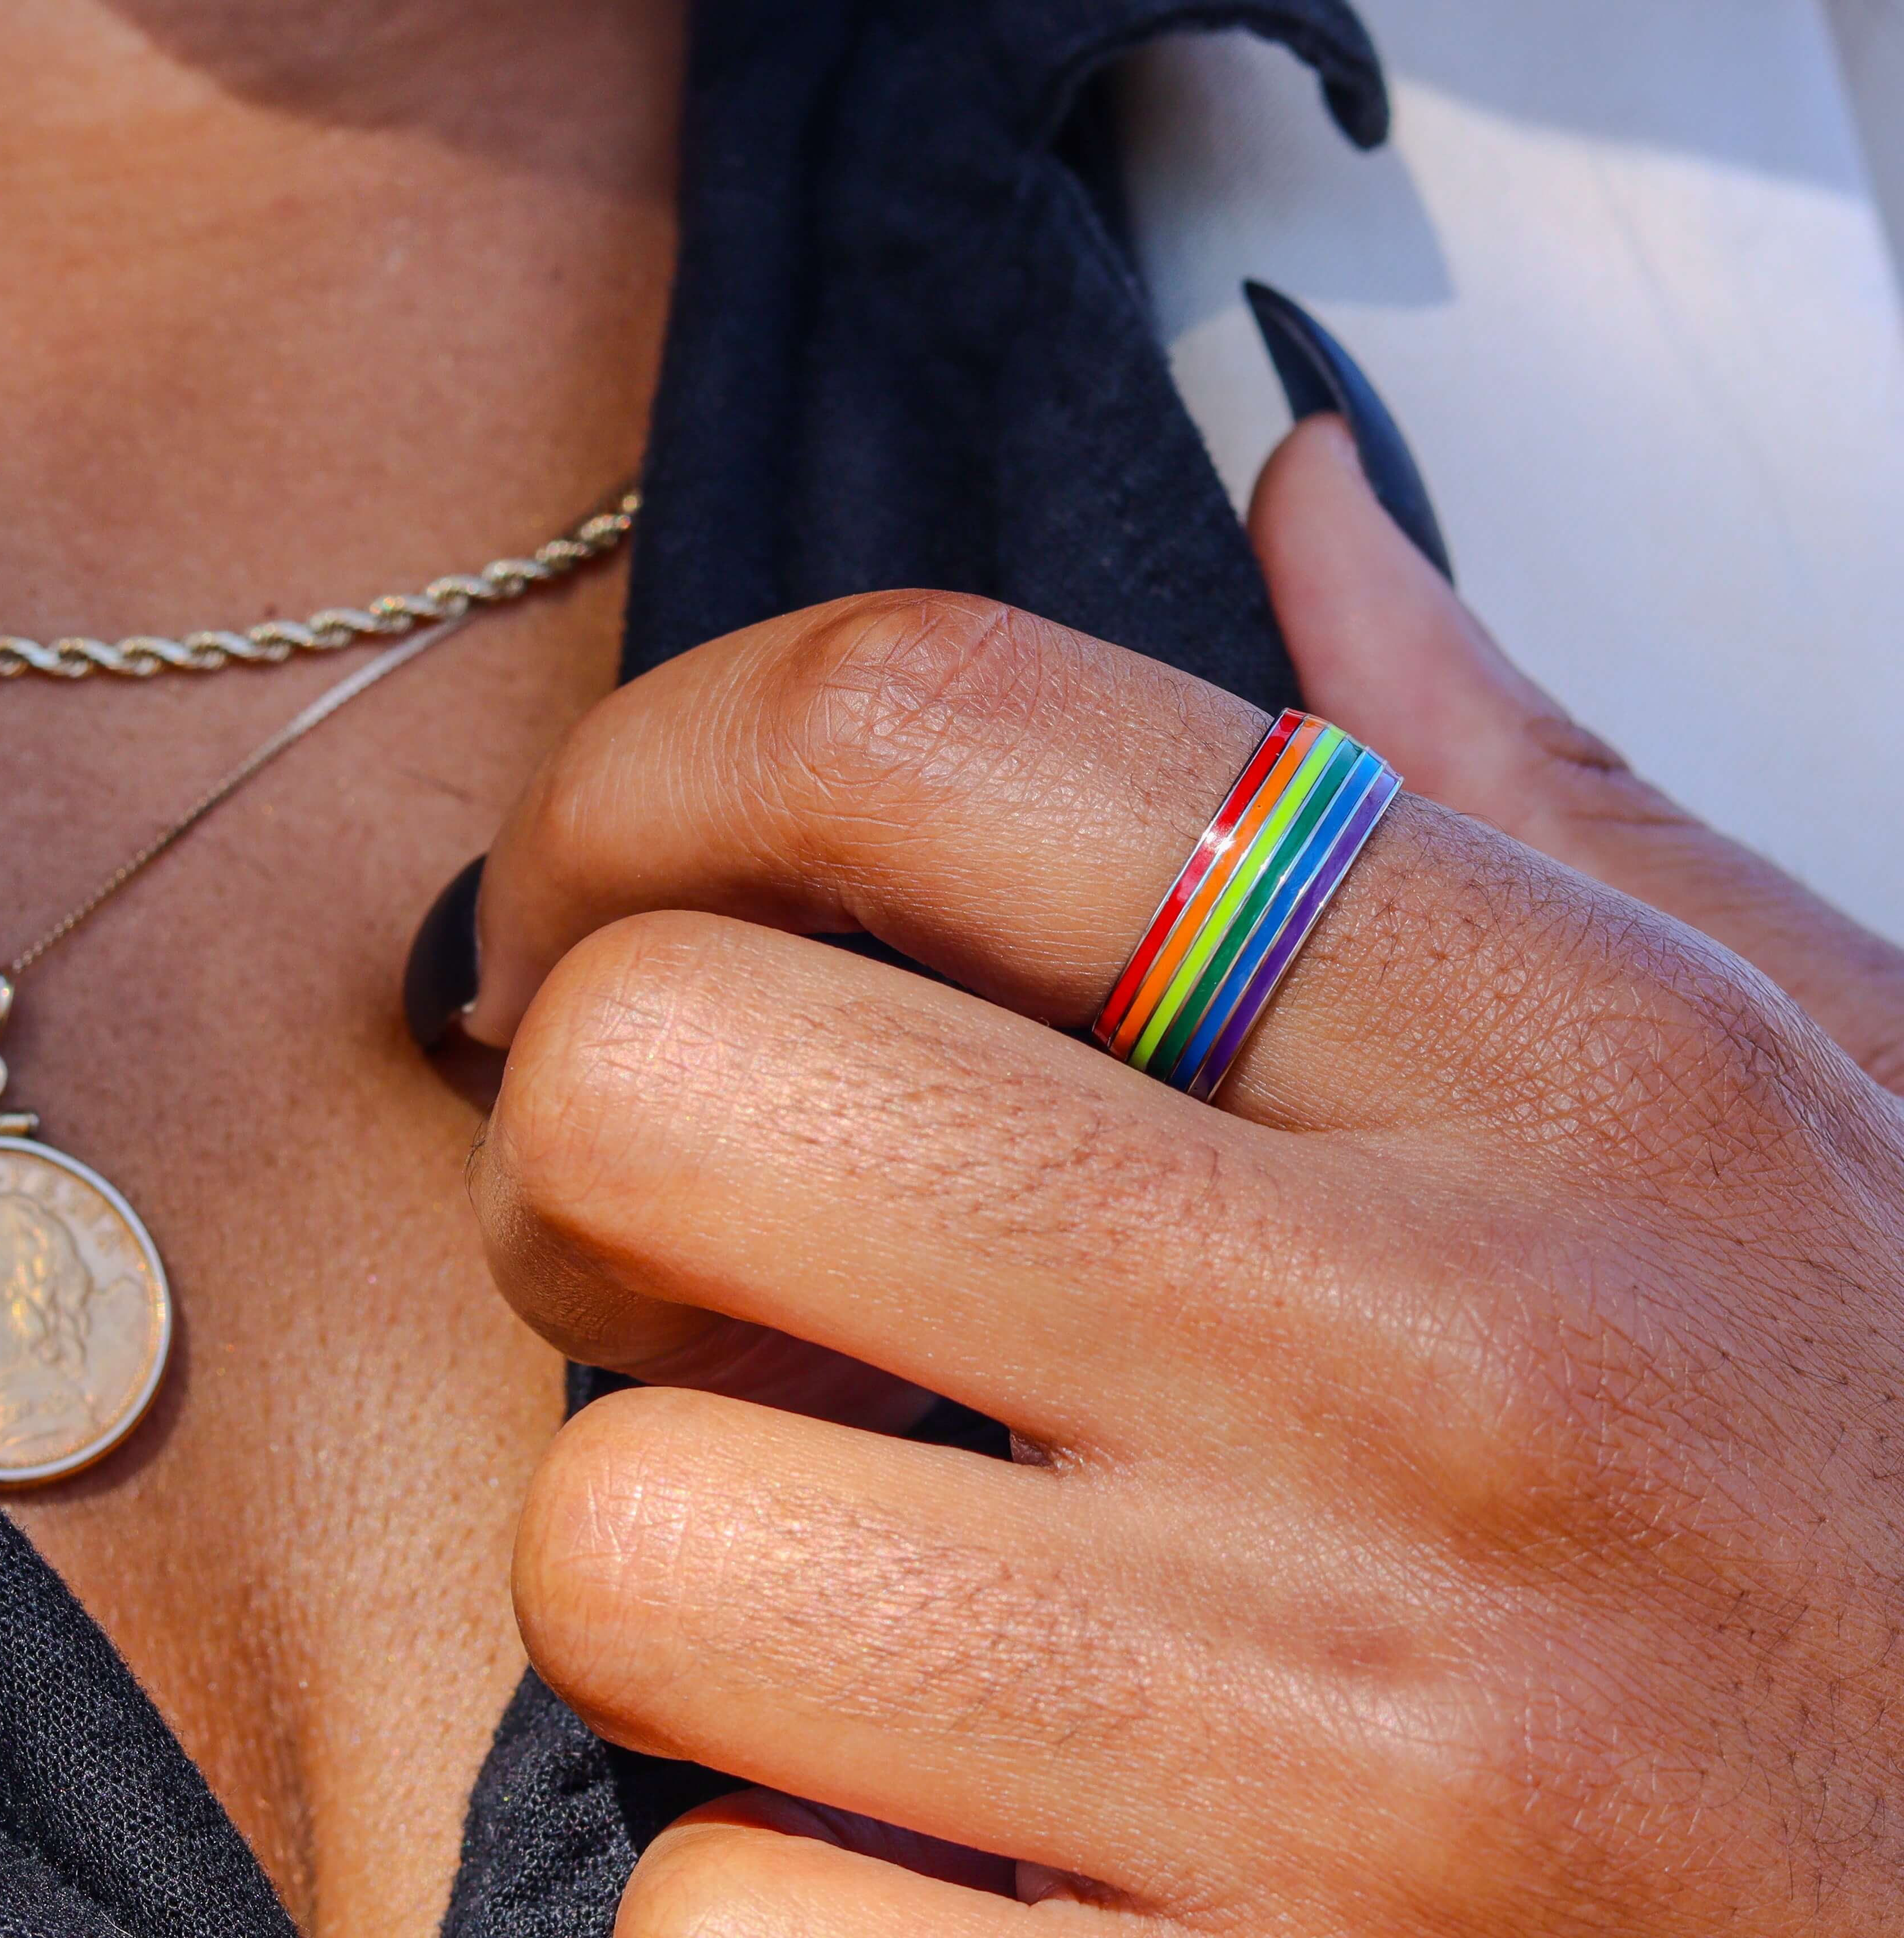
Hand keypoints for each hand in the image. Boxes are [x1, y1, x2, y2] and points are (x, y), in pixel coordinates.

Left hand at [461, 417, 1903, 1933]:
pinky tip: (930, 1849)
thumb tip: (1306, 500)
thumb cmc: (1890, 1511)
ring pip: (631, 1548)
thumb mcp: (1794, 1084)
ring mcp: (1346, 1740)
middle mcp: (1439, 1358)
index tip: (594, 916)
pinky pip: (722, 1925)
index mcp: (1554, 1049)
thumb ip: (1521, 781)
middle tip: (677, 1262)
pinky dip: (759, 1896)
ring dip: (665, 1566)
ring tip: (837, 1584)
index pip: (921, 725)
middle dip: (570, 1174)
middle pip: (671, 1091)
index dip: (643, 787)